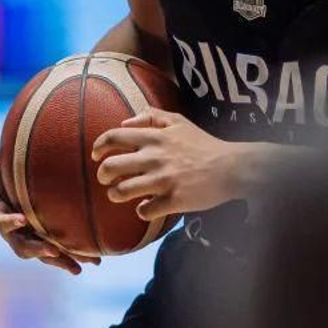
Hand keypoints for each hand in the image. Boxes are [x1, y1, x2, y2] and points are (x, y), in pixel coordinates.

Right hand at [0, 134, 99, 274]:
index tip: (21, 219)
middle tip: (53, 250)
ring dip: (59, 260)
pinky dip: (71, 259)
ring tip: (77, 265)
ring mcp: (27, 239)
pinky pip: (56, 254)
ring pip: (42, 253)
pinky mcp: (41, 243)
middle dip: (37, 249)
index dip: (8, 222)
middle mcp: (11, 232)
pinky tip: (89, 263)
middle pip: (21, 245)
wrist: (9, 194)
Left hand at [92, 111, 245, 220]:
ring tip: (120, 194)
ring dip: (116, 194)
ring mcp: (164, 180)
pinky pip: (144, 211)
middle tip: (107, 180)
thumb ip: (151, 116)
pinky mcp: (174, 200)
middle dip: (103, 175)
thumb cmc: (204, 144)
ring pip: (122, 191)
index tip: (96, 156)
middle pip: (111, 167)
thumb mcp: (179, 121)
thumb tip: (124, 122)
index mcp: (155, 137)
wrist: (232, 167)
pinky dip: (142, 211)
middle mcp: (155, 158)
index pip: (113, 138)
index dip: (98, 147)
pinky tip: (147, 207)